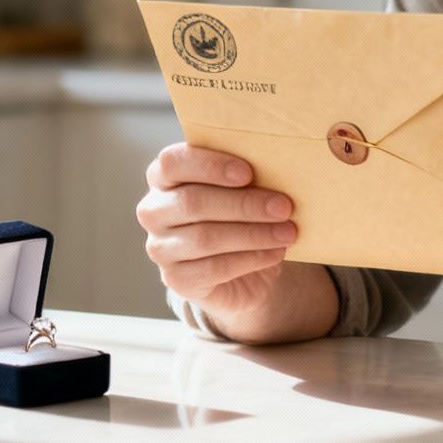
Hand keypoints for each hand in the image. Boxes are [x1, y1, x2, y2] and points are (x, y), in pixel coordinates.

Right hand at [138, 144, 298, 321]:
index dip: (209, 166)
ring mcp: (160, 248)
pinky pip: (214, 268)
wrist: (243, 270)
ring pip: (205, 238)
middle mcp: (154, 211)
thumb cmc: (240, 215)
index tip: (247, 172)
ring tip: (288, 232)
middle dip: (243, 204)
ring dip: (253, 234)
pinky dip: (251, 259)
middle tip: (283, 206)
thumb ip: (247, 175)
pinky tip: (276, 252)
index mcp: (163, 177)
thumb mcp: (242, 189)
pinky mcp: (176, 280)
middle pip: (192, 202)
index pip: (173, 162)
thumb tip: (276, 165)